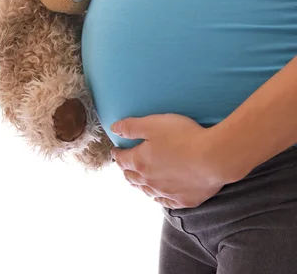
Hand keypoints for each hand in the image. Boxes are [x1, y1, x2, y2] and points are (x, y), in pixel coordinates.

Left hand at [110, 113, 227, 208]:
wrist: (213, 157)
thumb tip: (114, 128)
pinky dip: (160, 197)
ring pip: (147, 191)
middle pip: (132, 178)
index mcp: (140, 162)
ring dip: (141, 185)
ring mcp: (167, 193)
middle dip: (126, 170)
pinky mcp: (184, 200)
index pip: (122, 160)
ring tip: (139, 180)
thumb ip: (131, 127)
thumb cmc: (183, 136)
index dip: (117, 154)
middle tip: (125, 165)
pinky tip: (160, 196)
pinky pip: (166, 202)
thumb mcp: (153, 124)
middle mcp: (150, 181)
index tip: (116, 150)